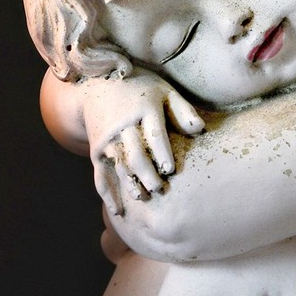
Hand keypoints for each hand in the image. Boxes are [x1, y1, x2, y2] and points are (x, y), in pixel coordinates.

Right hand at [77, 71, 204, 215]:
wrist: (96, 84)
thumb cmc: (140, 88)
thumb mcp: (163, 91)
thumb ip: (183, 110)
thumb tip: (199, 129)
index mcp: (143, 110)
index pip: (153, 134)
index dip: (161, 152)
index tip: (170, 170)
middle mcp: (123, 126)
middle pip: (135, 153)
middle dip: (146, 173)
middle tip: (160, 189)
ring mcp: (107, 140)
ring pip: (119, 165)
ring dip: (129, 183)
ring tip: (143, 198)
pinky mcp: (97, 152)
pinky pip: (100, 176)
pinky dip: (108, 194)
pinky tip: (118, 212)